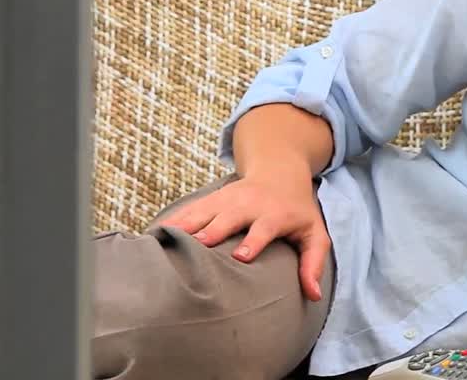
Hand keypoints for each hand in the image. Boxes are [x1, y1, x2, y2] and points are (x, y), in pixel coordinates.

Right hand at [159, 169, 330, 301]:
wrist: (279, 170)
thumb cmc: (297, 210)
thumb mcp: (314, 233)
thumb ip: (313, 262)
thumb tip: (313, 295)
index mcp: (275, 214)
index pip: (264, 228)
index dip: (253, 240)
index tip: (241, 256)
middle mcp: (248, 205)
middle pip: (228, 218)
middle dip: (212, 231)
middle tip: (196, 247)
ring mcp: (227, 200)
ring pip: (203, 212)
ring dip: (185, 225)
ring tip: (163, 242)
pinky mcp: (211, 199)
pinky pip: (188, 210)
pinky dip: (172, 220)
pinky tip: (153, 234)